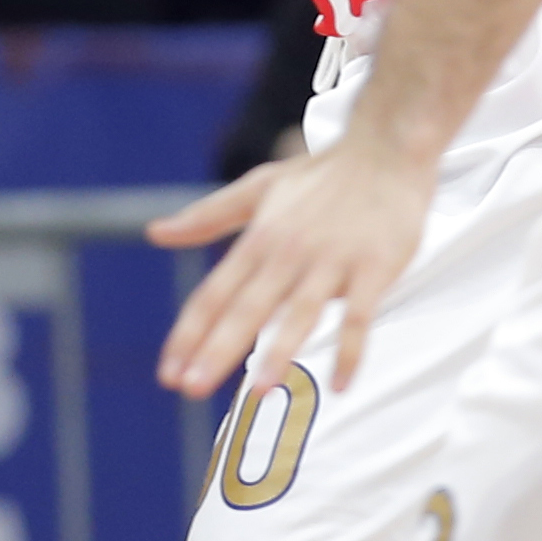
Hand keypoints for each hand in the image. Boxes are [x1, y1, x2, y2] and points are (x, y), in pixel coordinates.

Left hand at [149, 138, 437, 398]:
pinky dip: (351, 350)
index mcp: (258, 238)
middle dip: (217, 350)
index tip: (167, 372)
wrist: (386, 148)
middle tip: (190, 389)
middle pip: (247, 308)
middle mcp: (288, 252)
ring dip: (279, 352)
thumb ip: (207, 216)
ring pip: (300, 313)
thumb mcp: (258, 188)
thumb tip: (155, 233)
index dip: (189, 334)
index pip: (214, 294)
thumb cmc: (321, 175)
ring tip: (257, 392)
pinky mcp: (374, 268)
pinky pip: (360, 317)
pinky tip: (341, 385)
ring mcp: (332, 261)